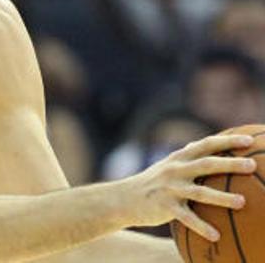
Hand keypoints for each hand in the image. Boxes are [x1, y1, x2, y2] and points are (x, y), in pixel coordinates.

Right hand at [122, 134, 255, 241]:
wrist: (123, 199)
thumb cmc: (152, 182)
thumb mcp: (167, 165)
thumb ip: (187, 156)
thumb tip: (207, 143)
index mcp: (178, 158)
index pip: (205, 145)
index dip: (227, 141)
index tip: (249, 140)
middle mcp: (175, 170)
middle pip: (206, 164)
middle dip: (230, 164)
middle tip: (251, 165)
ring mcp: (170, 188)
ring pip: (200, 192)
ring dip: (222, 197)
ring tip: (243, 202)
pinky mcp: (165, 207)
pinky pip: (186, 218)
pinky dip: (201, 226)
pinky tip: (216, 235)